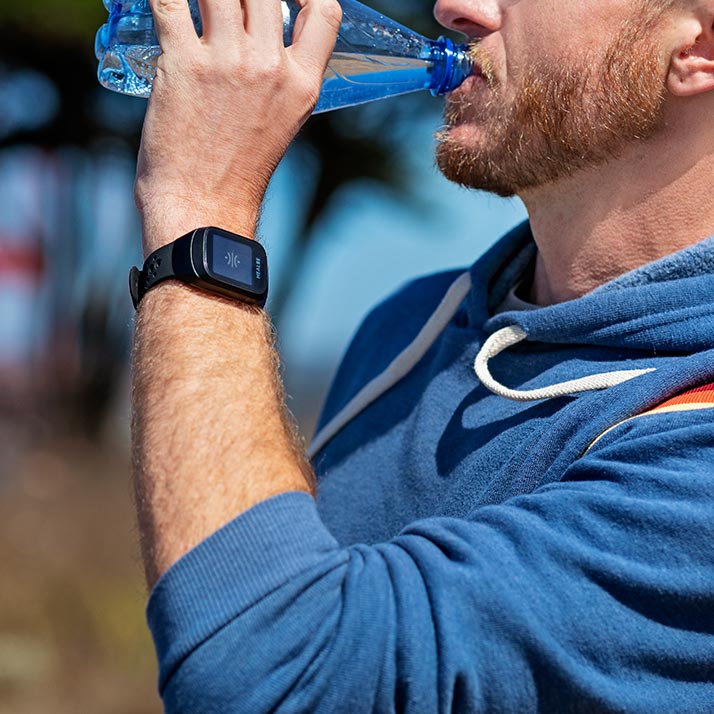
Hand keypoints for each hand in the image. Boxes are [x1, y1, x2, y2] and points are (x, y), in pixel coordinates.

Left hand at [134, 0, 341, 254]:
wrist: (203, 206)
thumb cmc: (237, 171)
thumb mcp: (280, 122)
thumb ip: (279, 76)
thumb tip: (259, 34)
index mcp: (302, 85)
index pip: (326, 11)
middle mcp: (271, 67)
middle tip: (221, 10)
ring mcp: (228, 63)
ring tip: (194, 8)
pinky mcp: (184, 63)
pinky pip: (170, 1)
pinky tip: (162, 4)